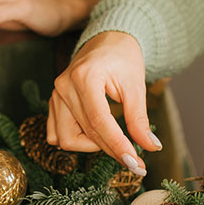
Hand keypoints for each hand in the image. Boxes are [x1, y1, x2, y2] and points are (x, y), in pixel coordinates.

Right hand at [47, 31, 160, 176]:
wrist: (107, 40)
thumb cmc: (123, 58)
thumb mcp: (136, 86)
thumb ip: (139, 119)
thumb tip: (150, 147)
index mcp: (85, 77)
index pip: (99, 122)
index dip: (117, 146)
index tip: (135, 163)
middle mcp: (64, 86)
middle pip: (85, 134)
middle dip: (111, 150)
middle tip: (135, 162)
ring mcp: (55, 95)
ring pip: (66, 138)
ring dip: (90, 147)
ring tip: (114, 141)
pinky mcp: (53, 102)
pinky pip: (56, 133)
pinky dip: (75, 140)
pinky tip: (96, 136)